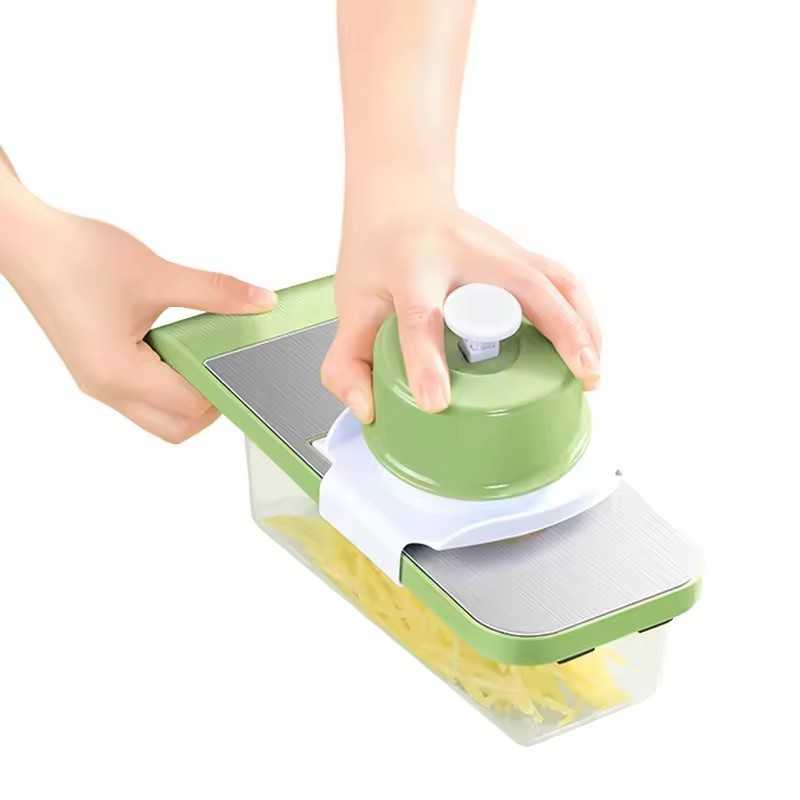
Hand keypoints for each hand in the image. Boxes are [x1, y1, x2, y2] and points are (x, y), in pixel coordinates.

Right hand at [1, 177, 275, 442]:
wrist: (27, 242)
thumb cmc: (75, 257)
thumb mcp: (157, 274)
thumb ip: (215, 292)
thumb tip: (259, 301)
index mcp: (117, 372)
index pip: (190, 406)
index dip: (223, 387)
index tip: (244, 366)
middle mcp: (105, 387)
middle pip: (175, 427)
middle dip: (208, 406)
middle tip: (226, 367)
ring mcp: (98, 382)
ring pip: (157, 416)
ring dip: (186, 396)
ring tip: (200, 354)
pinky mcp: (96, 370)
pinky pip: (140, 396)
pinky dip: (166, 383)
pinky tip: (177, 348)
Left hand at [322, 202, 600, 423]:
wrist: (401, 195)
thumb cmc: (378, 250)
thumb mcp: (352, 303)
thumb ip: (347, 362)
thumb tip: (370, 409)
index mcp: (412, 268)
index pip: (421, 317)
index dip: (427, 362)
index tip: (436, 401)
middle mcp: (464, 254)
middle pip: (522, 286)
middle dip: (559, 330)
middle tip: (578, 377)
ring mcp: (499, 249)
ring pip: (556, 280)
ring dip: (583, 326)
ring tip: (592, 374)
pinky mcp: (519, 254)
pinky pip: (562, 282)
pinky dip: (583, 315)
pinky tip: (589, 348)